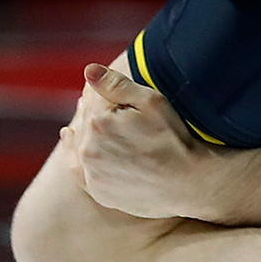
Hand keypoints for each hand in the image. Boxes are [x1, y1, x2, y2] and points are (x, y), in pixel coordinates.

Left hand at [70, 63, 213, 219]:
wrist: (189, 182)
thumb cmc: (175, 138)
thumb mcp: (153, 102)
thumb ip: (117, 84)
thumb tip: (88, 70)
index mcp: (99, 122)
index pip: (93, 97)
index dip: (106, 92)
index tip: (118, 93)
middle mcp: (89, 148)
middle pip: (85, 120)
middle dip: (95, 111)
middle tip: (113, 108)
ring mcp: (92, 172)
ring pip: (80, 143)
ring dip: (85, 131)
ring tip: (98, 123)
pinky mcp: (98, 191)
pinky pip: (78, 170)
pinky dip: (75, 155)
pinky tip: (71, 139)